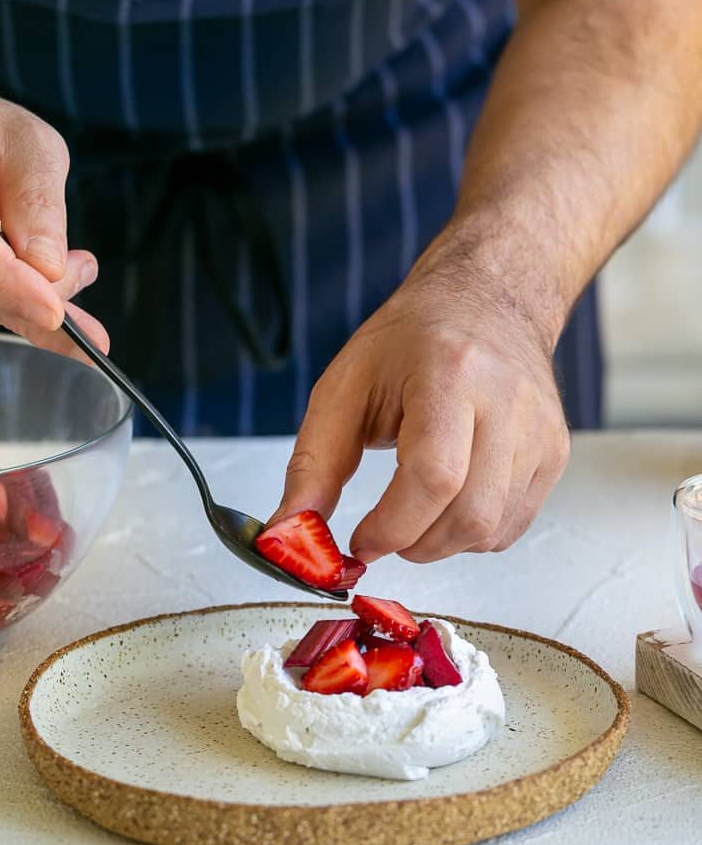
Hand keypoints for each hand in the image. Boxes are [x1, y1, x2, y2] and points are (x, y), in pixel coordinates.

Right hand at [0, 91, 107, 358]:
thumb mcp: (31, 145)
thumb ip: (39, 200)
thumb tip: (47, 267)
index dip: (5, 283)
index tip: (54, 311)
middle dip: (31, 295)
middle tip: (82, 271)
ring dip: (19, 304)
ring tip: (54, 264)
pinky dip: (0, 309)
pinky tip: (24, 282)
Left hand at [272, 234, 570, 562]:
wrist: (489, 300)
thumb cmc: (413, 340)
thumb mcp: (345, 387)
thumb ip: (313, 465)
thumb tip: (289, 533)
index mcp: (451, 373)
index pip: (434, 476)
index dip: (393, 526)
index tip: (360, 541)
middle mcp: (508, 401)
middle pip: (469, 514)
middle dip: (413, 544)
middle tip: (383, 534)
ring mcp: (541, 430)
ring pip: (492, 530)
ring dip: (440, 544)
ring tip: (413, 514)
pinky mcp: (556, 453)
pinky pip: (512, 526)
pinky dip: (470, 535)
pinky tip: (447, 505)